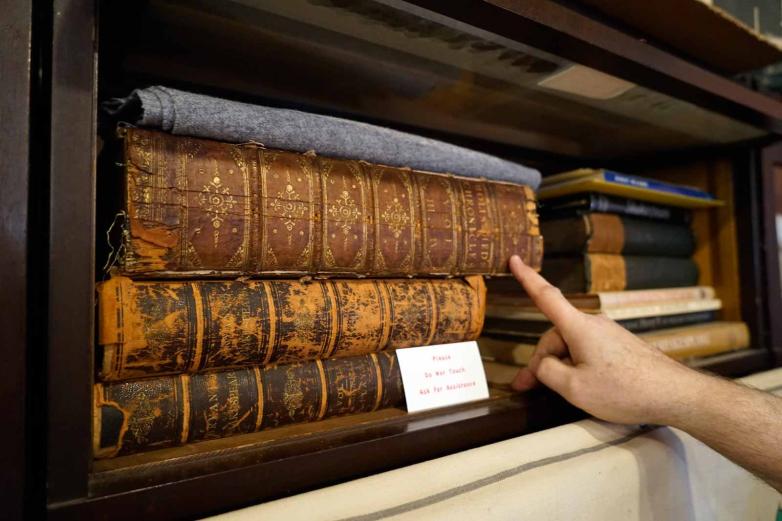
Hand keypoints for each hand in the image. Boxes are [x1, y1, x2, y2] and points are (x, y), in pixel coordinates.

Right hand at [508, 255, 704, 424]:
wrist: (675, 394)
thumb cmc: (624, 390)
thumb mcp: (575, 388)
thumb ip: (548, 373)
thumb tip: (544, 364)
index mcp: (579, 327)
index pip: (546, 297)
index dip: (527, 278)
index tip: (515, 259)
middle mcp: (593, 324)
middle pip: (555, 336)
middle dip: (540, 361)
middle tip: (527, 388)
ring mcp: (609, 335)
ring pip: (572, 347)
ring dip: (560, 367)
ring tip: (561, 394)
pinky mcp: (620, 347)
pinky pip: (589, 352)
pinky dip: (579, 368)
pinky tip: (585, 389)